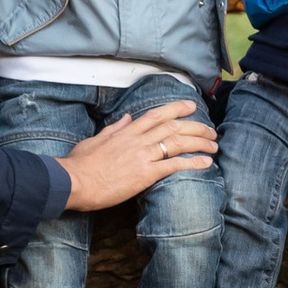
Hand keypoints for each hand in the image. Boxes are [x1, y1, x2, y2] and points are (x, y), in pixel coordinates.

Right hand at [59, 99, 217, 210]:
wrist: (73, 181)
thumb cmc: (79, 164)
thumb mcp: (95, 140)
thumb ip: (113, 129)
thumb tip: (126, 118)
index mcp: (126, 132)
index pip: (156, 115)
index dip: (176, 108)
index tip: (191, 106)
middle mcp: (137, 140)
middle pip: (173, 126)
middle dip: (196, 126)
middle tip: (211, 130)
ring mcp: (142, 156)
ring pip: (178, 142)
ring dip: (199, 142)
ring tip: (214, 146)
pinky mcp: (145, 174)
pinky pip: (174, 165)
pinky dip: (192, 162)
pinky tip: (206, 163)